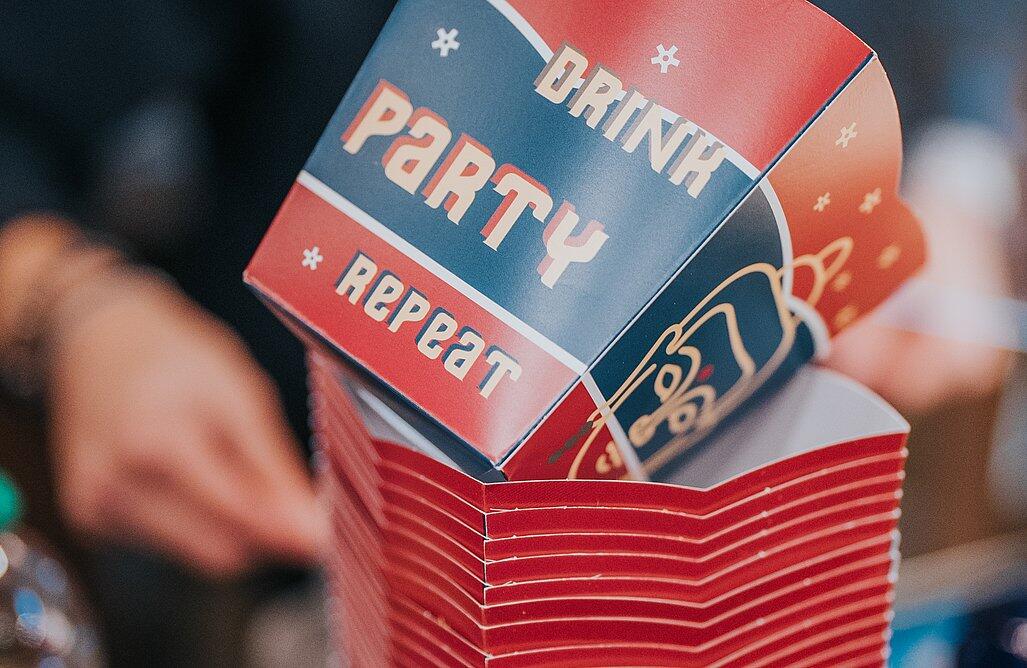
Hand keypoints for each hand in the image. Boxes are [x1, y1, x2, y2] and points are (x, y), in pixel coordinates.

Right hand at [47, 270, 325, 577]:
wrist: (99, 339)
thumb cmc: (177, 358)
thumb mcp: (240, 392)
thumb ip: (274, 464)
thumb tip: (311, 525)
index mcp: (158, 436)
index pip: (238, 510)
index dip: (290, 529)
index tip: (326, 539)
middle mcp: (117, 477)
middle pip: (220, 549)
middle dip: (265, 532)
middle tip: (288, 500)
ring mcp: (97, 502)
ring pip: (198, 555)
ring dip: (232, 529)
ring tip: (226, 469)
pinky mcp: (89, 517)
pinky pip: (169, 547)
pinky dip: (194, 523)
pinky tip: (188, 478)